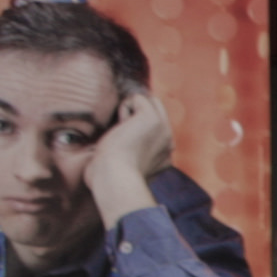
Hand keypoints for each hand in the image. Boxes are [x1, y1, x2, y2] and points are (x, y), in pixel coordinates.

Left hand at [85, 87, 174, 224]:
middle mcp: (168, 141)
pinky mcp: (152, 118)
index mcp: (164, 156)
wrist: (115, 177)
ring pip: (149, 101)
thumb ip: (129, 157)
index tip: (124, 138)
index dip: (139, 124)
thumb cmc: (110, 178)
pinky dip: (124, 107)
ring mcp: (164, 129)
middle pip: (158, 109)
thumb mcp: (124, 169)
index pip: (157, 127)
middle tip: (122, 131)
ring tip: (122, 133)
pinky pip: (138, 98)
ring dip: (130, 111)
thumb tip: (108, 152)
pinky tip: (121, 127)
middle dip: (138, 111)